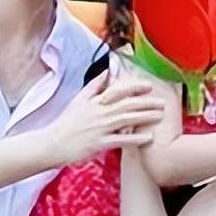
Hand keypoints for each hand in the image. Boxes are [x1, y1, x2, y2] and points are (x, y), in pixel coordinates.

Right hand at [46, 71, 166, 165]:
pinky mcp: (99, 143)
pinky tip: (149, 138)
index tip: (149, 86)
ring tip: (161, 116)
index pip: (118, 90)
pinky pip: (120, 140)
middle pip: (127, 104)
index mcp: (95, 102)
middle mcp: (99, 112)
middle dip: (147, 102)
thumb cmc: (66, 123)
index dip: (134, 87)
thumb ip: (93, 86)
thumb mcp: (78, 101)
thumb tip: (106, 72)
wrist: (52, 143)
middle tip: (163, 102)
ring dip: (145, 116)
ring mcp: (100, 128)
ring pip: (127, 119)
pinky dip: (135, 138)